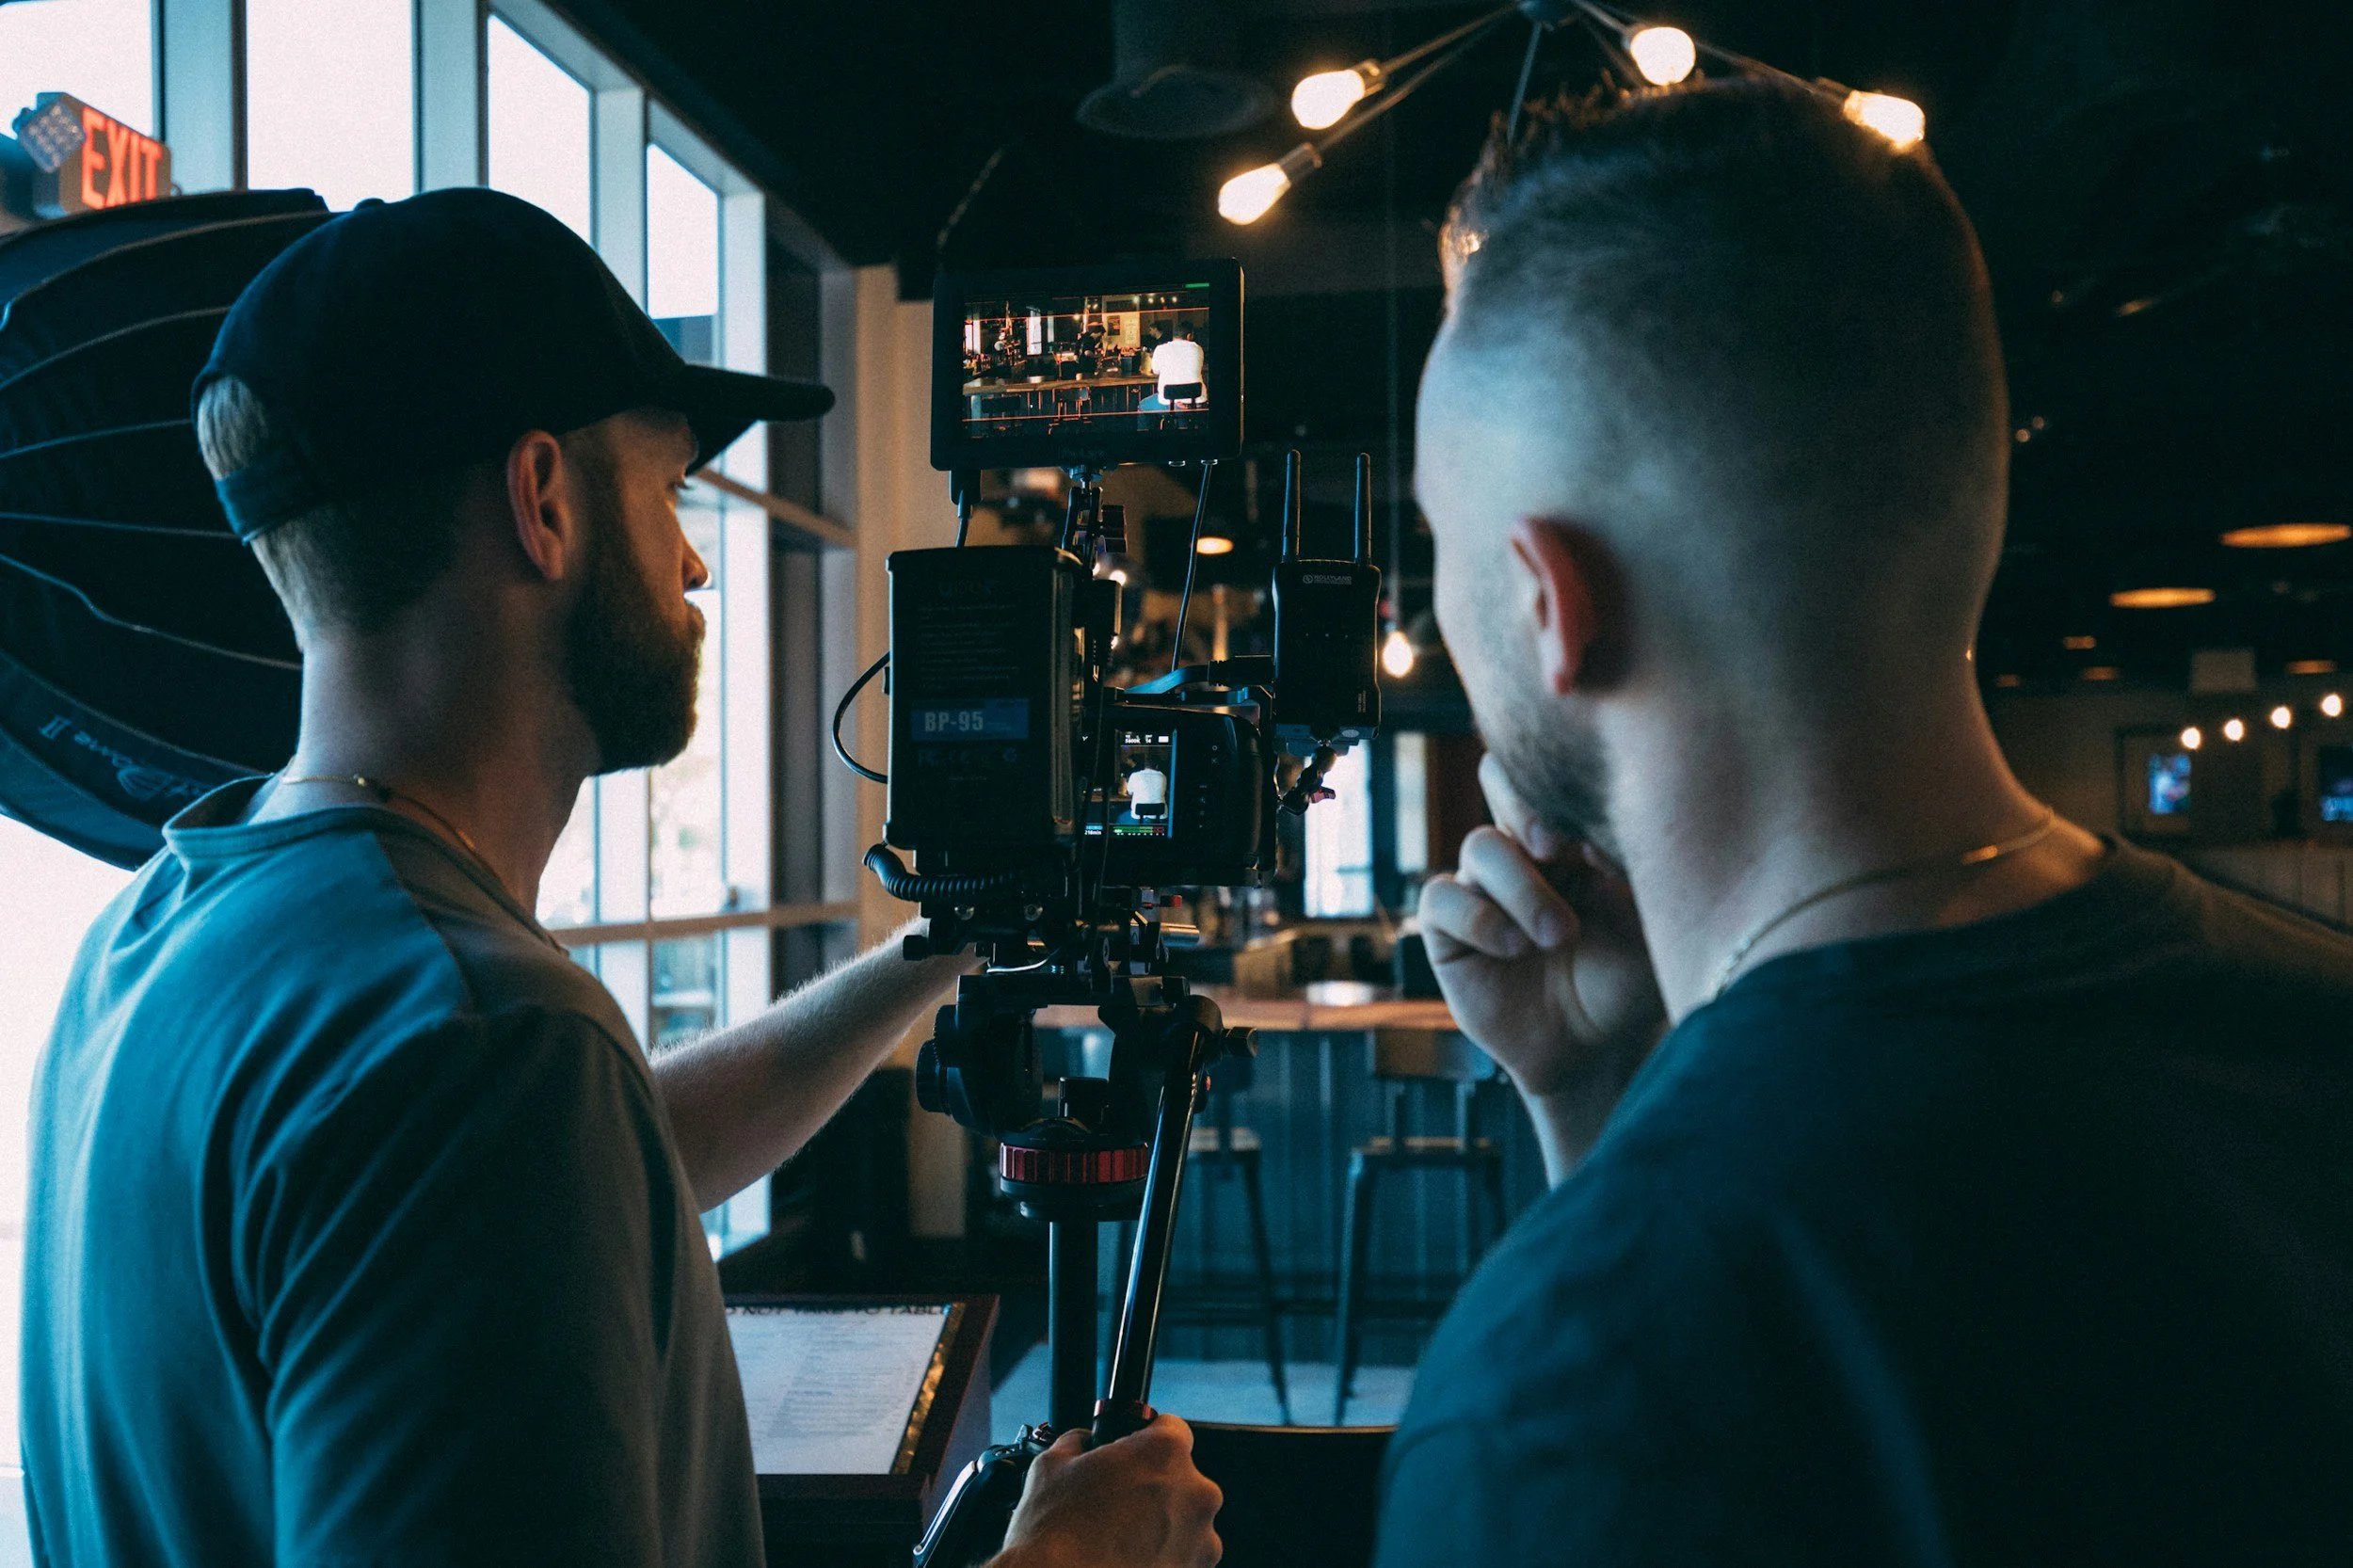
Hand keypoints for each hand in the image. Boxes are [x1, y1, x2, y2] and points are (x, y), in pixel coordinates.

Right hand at [992, 1414, 1221, 1567]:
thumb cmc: (1057, 1535)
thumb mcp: (1052, 1465)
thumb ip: (1078, 1443)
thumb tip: (1081, 1442)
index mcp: (1164, 1454)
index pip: (1171, 1428)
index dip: (1147, 1439)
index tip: (1133, 1453)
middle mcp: (1195, 1492)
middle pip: (1180, 1476)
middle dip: (1153, 1486)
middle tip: (1117, 1502)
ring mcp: (1202, 1537)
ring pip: (1185, 1518)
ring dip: (1162, 1523)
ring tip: (1122, 1537)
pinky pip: (1187, 1553)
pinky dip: (1166, 1554)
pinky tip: (1131, 1558)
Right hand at [1416, 756, 1665, 1177]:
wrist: (1597, 1049)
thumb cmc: (1632, 979)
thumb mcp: (1651, 918)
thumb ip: (1632, 864)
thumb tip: (1596, 829)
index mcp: (1574, 832)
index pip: (1550, 773)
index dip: (1563, 788)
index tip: (1597, 837)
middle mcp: (1524, 851)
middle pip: (1499, 778)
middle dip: (1525, 806)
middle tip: (1556, 849)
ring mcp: (1484, 887)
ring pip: (1480, 847)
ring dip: (1521, 889)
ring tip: (1558, 936)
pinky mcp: (1450, 929)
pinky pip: (1443, 898)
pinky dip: (1479, 919)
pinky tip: (1515, 949)